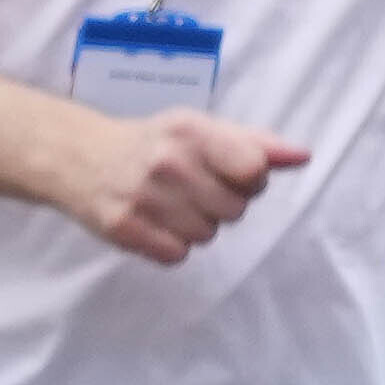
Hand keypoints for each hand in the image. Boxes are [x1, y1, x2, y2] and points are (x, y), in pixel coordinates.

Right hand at [60, 108, 306, 265]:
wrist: (82, 157)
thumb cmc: (155, 143)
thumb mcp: (202, 129)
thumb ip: (256, 143)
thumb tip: (303, 157)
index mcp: (193, 131)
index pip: (254, 170)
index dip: (251, 179)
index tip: (233, 175)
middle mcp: (168, 163)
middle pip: (235, 209)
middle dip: (224, 203)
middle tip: (196, 190)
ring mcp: (143, 197)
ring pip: (207, 235)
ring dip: (198, 225)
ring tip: (173, 205)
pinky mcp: (123, 228)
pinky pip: (176, 255)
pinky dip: (172, 245)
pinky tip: (157, 223)